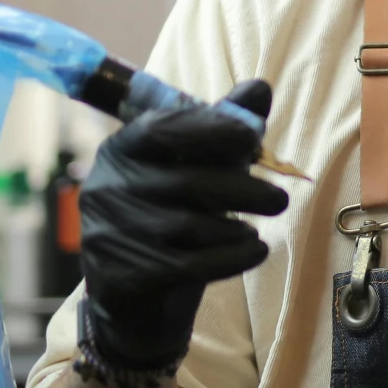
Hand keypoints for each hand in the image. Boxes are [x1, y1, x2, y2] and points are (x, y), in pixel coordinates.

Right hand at [78, 80, 287, 374]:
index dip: (213, 128)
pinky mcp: (127, 276)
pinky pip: (196, 264)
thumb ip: (223, 127)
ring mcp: (113, 233)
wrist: (133, 299)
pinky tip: (254, 250)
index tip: (253, 137)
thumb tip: (259, 88)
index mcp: (123, 149)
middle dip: (246, 190)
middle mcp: (109, 187)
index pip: (165, 129)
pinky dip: (236, 256)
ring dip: (238, 228)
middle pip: (191, 182)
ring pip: (195, 226)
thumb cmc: (170, 216)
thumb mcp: (193, 167)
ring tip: (252, 229)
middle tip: (278, 200)